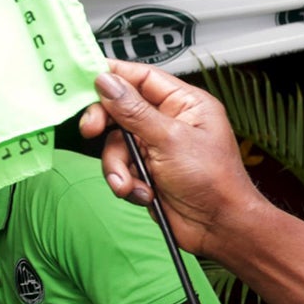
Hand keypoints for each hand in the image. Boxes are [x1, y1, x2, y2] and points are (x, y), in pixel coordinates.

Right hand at [79, 62, 267, 255]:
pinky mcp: (148, 170)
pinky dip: (126, 181)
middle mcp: (170, 121)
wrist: (219, 227)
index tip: (84, 79)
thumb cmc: (214, 181)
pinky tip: (143, 193)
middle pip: (120, 108)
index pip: (141, 77)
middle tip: (92, 130)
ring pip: (115, 143)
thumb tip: (107, 82)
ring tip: (131, 182)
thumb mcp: (170, 139)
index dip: (112, 76)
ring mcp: (157, 146)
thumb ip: (134, 111)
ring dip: (117, 165)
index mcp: (185, 104)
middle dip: (104, 122)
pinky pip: (120, 167)